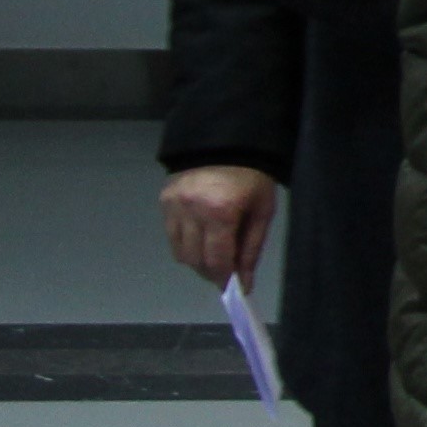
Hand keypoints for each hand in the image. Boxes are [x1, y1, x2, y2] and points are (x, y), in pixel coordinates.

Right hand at [160, 165, 279, 291]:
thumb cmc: (252, 176)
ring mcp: (173, 205)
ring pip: (179, 252)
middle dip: (210, 272)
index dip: (224, 277)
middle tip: (225, 271)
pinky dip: (186, 243)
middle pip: (194, 260)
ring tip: (214, 253)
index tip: (232, 287)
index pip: (216, 259)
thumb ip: (252, 248)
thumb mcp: (262, 210)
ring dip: (196, 260)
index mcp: (220, 211)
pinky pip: (171, 235)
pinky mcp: (164, 200)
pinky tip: (201, 236)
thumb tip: (244, 283)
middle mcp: (191, 210)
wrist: (228, 140)